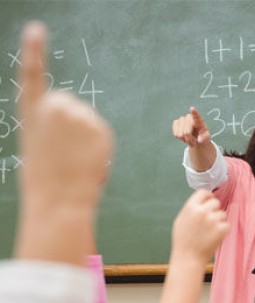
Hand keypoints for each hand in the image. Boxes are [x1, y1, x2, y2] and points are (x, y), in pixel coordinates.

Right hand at [18, 21, 112, 214]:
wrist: (59, 198)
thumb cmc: (45, 179)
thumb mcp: (38, 146)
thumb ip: (52, 128)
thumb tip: (74, 127)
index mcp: (32, 110)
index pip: (32, 73)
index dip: (34, 50)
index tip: (36, 29)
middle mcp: (55, 106)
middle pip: (69, 105)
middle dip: (70, 123)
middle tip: (63, 152)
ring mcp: (79, 115)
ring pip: (87, 120)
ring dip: (85, 136)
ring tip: (74, 160)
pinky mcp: (101, 128)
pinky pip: (101, 133)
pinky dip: (98, 145)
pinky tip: (87, 160)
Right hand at [171, 189, 228, 262]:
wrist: (188, 258)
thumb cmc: (183, 240)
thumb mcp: (181, 219)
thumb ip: (192, 208)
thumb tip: (202, 200)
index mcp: (190, 207)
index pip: (204, 192)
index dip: (208, 197)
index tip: (209, 201)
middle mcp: (202, 211)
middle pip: (216, 202)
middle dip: (214, 210)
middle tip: (210, 221)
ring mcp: (213, 220)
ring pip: (222, 214)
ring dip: (219, 221)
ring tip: (209, 232)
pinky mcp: (222, 229)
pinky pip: (227, 224)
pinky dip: (223, 230)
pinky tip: (214, 237)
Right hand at [172, 107, 210, 146]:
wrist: (197, 137)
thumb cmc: (202, 137)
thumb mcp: (206, 139)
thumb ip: (203, 139)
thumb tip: (197, 138)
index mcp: (199, 121)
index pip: (196, 116)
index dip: (194, 113)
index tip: (192, 109)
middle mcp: (190, 117)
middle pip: (186, 132)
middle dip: (189, 139)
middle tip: (194, 140)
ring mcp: (182, 119)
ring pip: (180, 134)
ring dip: (184, 139)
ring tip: (189, 137)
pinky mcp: (176, 122)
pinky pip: (175, 133)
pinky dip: (179, 138)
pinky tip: (184, 136)